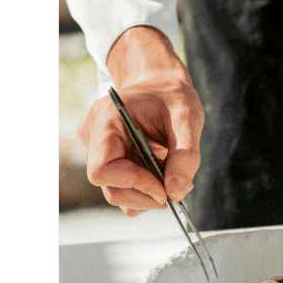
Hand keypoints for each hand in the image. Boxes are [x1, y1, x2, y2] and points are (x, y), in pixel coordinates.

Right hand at [79, 25, 204, 215]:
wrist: (162, 86)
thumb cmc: (172, 97)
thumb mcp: (188, 119)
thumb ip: (185, 155)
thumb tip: (176, 193)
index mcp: (106, 120)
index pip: (102, 169)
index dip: (133, 184)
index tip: (164, 189)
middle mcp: (93, 136)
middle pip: (108, 186)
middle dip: (143, 195)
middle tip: (173, 193)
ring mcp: (96, 149)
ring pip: (115, 190)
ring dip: (145, 193)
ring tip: (170, 176)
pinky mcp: (106, 158)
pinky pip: (120, 185)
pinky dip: (143, 189)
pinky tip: (160, 175)